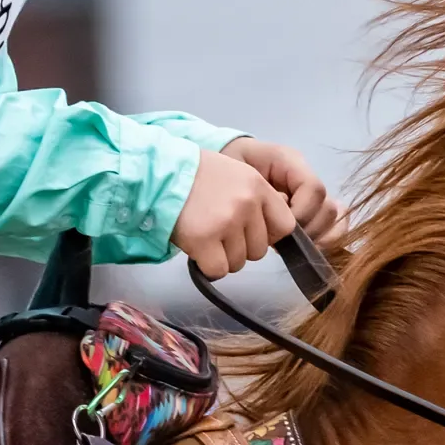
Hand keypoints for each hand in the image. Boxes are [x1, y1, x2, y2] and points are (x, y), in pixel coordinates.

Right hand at [172, 146, 295, 276]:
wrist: (159, 175)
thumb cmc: (196, 176)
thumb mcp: (236, 174)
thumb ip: (256, 199)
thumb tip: (270, 233)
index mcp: (258, 186)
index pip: (285, 226)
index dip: (267, 235)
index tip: (249, 232)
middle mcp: (247, 203)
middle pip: (260, 249)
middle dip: (240, 248)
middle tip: (218, 232)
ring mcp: (226, 222)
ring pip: (239, 262)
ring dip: (223, 257)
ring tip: (205, 236)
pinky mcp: (204, 240)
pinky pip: (218, 270)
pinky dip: (208, 267)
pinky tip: (197, 250)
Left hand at [220, 137, 346, 244]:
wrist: (224, 166)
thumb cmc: (227, 166)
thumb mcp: (235, 169)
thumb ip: (257, 187)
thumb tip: (283, 206)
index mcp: (290, 162)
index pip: (313, 189)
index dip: (301, 212)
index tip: (279, 227)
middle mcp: (306, 177)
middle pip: (327, 208)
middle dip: (308, 231)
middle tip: (283, 242)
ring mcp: (312, 195)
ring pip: (335, 219)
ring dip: (317, 238)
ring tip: (291, 245)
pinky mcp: (313, 210)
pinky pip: (336, 225)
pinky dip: (327, 239)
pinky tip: (306, 248)